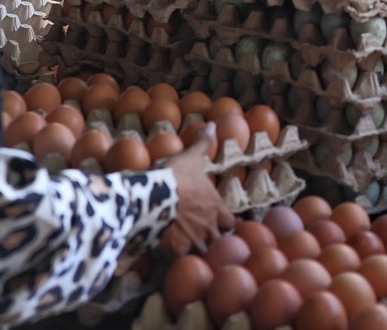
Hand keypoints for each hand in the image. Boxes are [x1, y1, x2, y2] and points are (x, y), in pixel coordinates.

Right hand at [158, 127, 233, 258]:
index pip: (231, 223)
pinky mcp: (177, 252)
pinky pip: (180, 261)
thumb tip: (212, 125)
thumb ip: (203, 144)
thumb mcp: (191, 158)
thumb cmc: (177, 176)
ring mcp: (195, 241)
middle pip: (220, 241)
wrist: (155, 196)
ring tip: (189, 252)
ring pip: (203, 253)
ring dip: (198, 252)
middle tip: (206, 240)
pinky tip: (168, 257)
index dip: (227, 225)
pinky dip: (176, 260)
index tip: (223, 225)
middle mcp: (210, 226)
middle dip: (214, 242)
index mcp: (216, 207)